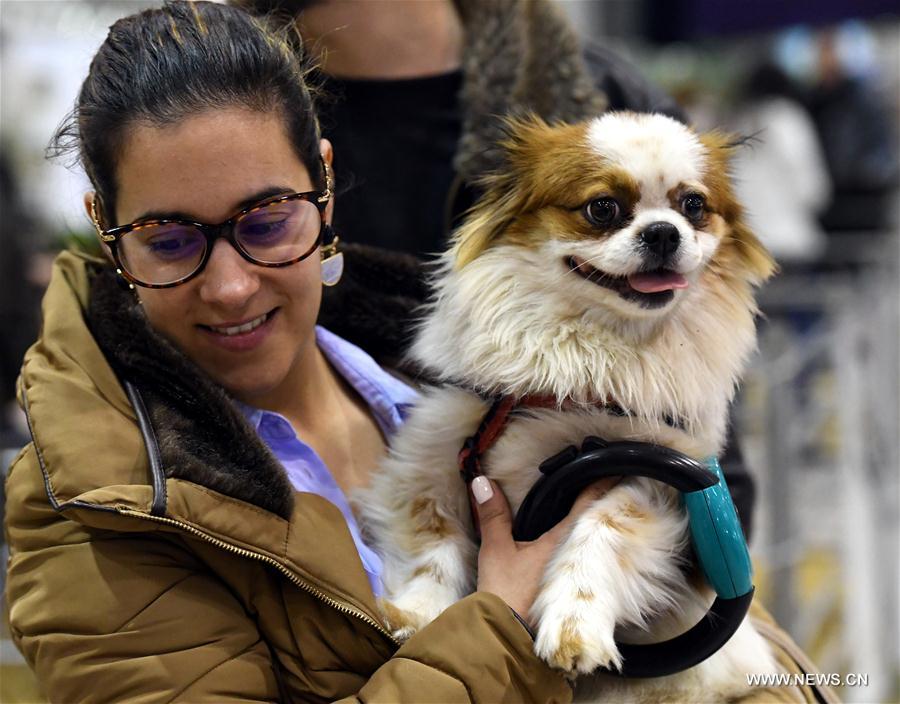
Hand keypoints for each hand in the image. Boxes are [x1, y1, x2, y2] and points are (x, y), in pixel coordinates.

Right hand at [471, 475, 618, 626]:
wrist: (508, 638)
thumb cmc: (506, 593)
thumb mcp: (496, 550)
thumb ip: (493, 515)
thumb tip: (482, 481)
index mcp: (564, 540)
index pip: (588, 503)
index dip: (600, 483)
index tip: (613, 467)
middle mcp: (578, 556)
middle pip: (594, 522)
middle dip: (600, 502)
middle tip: (608, 480)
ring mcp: (578, 576)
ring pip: (590, 542)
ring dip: (593, 526)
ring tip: (598, 507)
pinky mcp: (571, 591)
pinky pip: (584, 561)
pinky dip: (584, 548)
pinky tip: (578, 546)